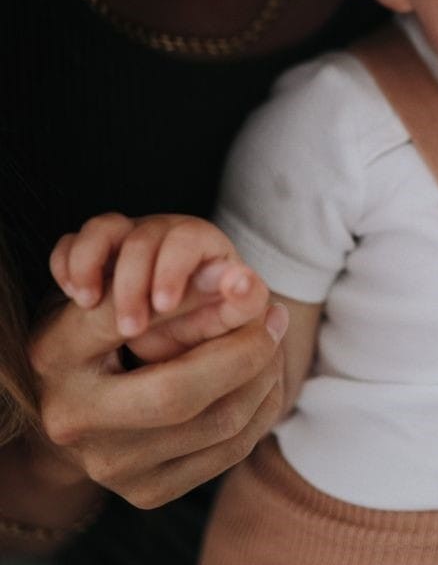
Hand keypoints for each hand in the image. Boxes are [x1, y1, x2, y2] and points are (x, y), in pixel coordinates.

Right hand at [29, 285, 287, 508]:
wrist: (79, 409)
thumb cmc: (107, 335)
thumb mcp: (120, 298)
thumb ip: (170, 287)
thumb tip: (238, 277)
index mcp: (55, 356)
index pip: (126, 320)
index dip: (192, 300)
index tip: (245, 279)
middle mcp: (72, 419)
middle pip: (178, 392)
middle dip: (245, 350)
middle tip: (275, 316)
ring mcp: (109, 465)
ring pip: (218, 423)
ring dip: (264, 376)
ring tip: (273, 341)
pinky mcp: (147, 492)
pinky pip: (230, 450)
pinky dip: (263, 408)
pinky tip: (266, 378)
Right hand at [50, 213, 268, 349]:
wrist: (182, 334)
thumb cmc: (212, 322)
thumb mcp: (231, 318)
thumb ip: (243, 301)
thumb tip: (244, 281)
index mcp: (203, 242)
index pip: (186, 239)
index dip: (172, 269)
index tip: (164, 306)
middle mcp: (165, 233)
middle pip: (142, 237)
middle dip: (131, 283)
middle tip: (131, 328)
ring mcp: (128, 238)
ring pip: (102, 229)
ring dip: (91, 266)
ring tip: (89, 304)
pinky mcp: (96, 255)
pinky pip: (71, 243)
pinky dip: (66, 263)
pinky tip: (72, 295)